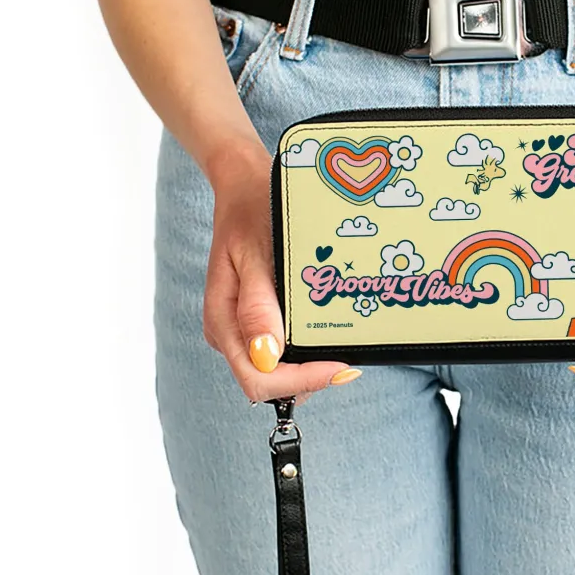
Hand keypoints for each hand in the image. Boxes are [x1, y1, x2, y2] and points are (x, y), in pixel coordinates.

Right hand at [202, 142, 359, 403]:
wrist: (246, 190)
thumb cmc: (253, 215)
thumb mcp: (256, 254)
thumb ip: (258, 305)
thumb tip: (268, 356)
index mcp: (223, 321)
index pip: (259, 379)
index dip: (301, 380)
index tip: (340, 366)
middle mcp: (230, 333)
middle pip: (269, 383)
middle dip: (310, 379)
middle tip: (351, 361)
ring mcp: (242, 330)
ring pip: (276, 373)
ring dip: (310, 369)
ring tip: (344, 348)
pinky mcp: (255, 323)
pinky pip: (281, 352)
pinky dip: (306, 353)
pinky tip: (328, 336)